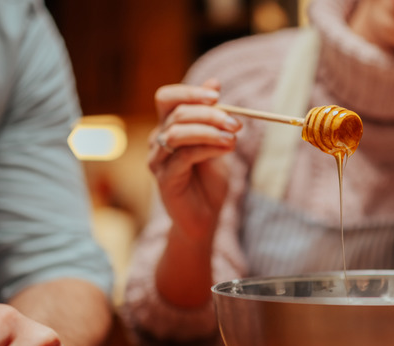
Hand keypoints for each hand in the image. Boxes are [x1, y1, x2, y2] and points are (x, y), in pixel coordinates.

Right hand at [150, 78, 241, 242]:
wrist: (206, 216)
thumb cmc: (209, 180)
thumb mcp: (216, 142)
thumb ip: (212, 116)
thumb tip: (214, 81)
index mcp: (167, 127)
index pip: (167, 98)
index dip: (189, 92)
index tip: (217, 95)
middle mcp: (157, 140)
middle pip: (176, 113)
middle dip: (209, 114)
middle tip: (235, 123)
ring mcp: (158, 160)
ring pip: (177, 132)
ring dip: (208, 130)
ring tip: (232, 138)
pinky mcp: (165, 179)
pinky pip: (184, 156)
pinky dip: (207, 148)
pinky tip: (226, 149)